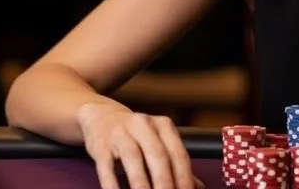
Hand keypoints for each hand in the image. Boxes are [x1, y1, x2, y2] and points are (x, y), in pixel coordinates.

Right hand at [78, 101, 203, 188]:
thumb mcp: (158, 142)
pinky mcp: (100, 145)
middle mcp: (143, 125)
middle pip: (158, 155)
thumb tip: (198, 188)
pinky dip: (112, 184)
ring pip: (133, 158)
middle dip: (165, 183)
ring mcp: (120, 133)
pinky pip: (106, 166)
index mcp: (163, 125)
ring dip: (141, 185)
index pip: (178, 153)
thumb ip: (176, 165)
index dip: (184, 178)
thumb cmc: (137, 136)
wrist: (102, 117)